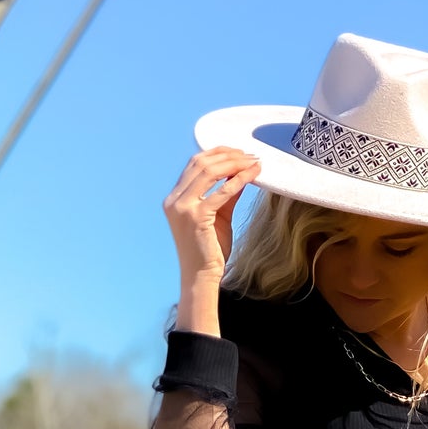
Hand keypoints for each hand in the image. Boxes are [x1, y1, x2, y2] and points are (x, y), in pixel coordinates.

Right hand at [163, 147, 260, 324]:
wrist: (202, 276)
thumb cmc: (210, 250)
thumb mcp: (219, 216)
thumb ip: (226, 194)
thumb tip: (241, 173)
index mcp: (175, 198)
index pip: (195, 164)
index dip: (217, 153)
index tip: (239, 152)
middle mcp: (174, 200)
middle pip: (201, 163)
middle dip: (228, 155)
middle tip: (250, 155)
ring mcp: (182, 208)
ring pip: (209, 171)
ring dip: (234, 163)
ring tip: (253, 162)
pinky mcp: (196, 217)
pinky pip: (221, 191)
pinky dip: (238, 180)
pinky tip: (252, 175)